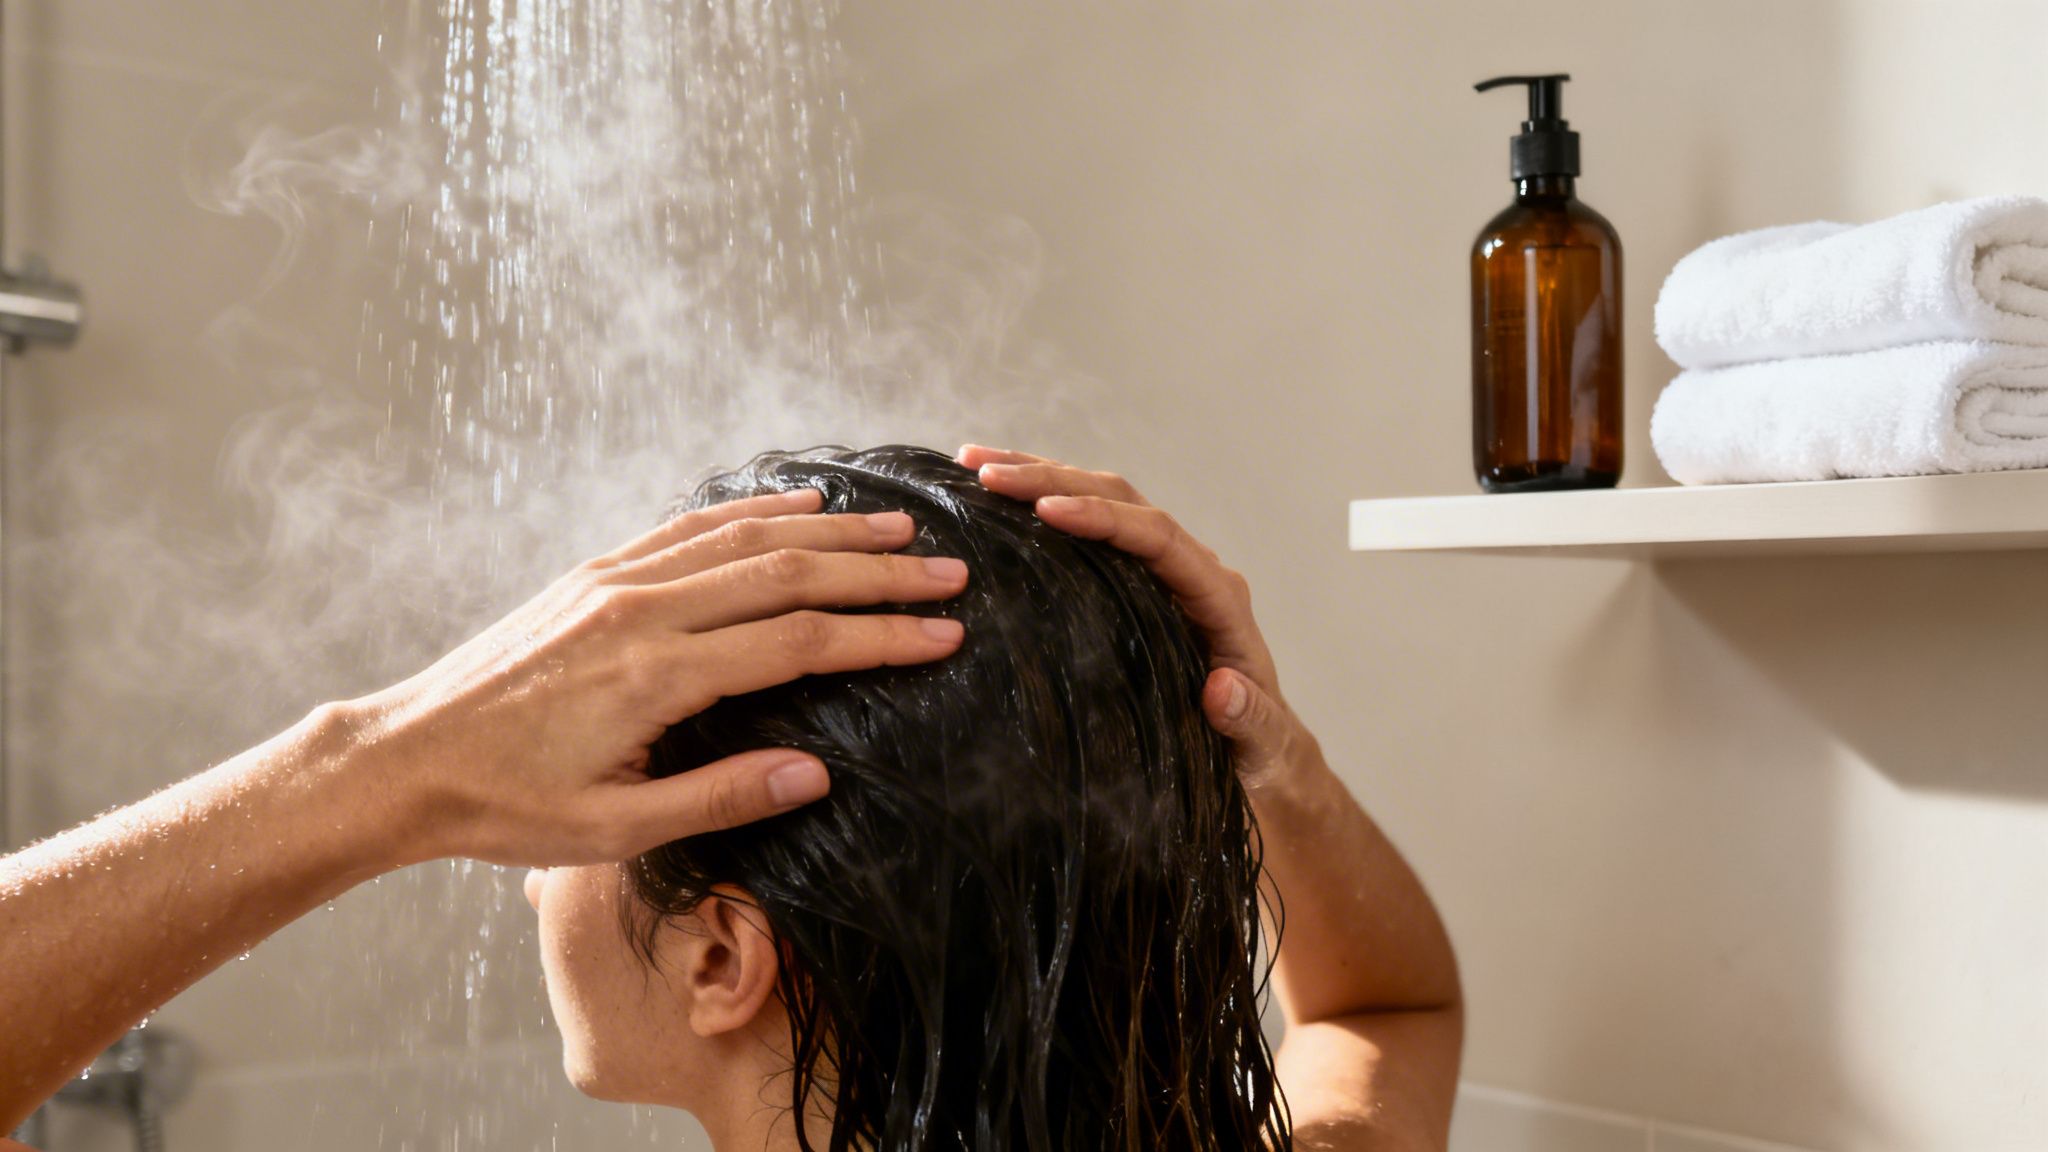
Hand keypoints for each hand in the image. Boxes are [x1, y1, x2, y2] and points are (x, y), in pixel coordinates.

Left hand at [345, 486, 969, 866]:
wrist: (405, 758)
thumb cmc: (506, 808)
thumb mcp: (615, 831)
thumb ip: (721, 798)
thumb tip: (817, 775)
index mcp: (657, 675)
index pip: (799, 642)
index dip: (880, 635)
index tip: (944, 634)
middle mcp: (641, 611)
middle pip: (787, 574)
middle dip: (876, 571)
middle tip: (947, 570)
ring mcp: (614, 582)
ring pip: (744, 538)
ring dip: (828, 531)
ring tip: (895, 529)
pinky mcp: (592, 575)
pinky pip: (688, 528)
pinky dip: (753, 512)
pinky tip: (798, 506)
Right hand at [958, 445, 1315, 787]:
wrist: (1261, 756)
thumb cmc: (1261, 750)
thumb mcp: (1262, 745)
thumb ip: (1250, 719)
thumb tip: (1221, 688)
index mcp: (1219, 599)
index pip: (1160, 539)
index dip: (1105, 519)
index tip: (1048, 511)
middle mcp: (1191, 571)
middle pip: (1123, 503)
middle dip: (1055, 480)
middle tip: (986, 473)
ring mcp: (1162, 573)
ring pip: (1104, 504)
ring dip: (1042, 479)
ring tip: (975, 466)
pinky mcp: (1136, 585)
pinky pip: (1091, 534)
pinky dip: (1046, 508)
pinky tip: (998, 503)